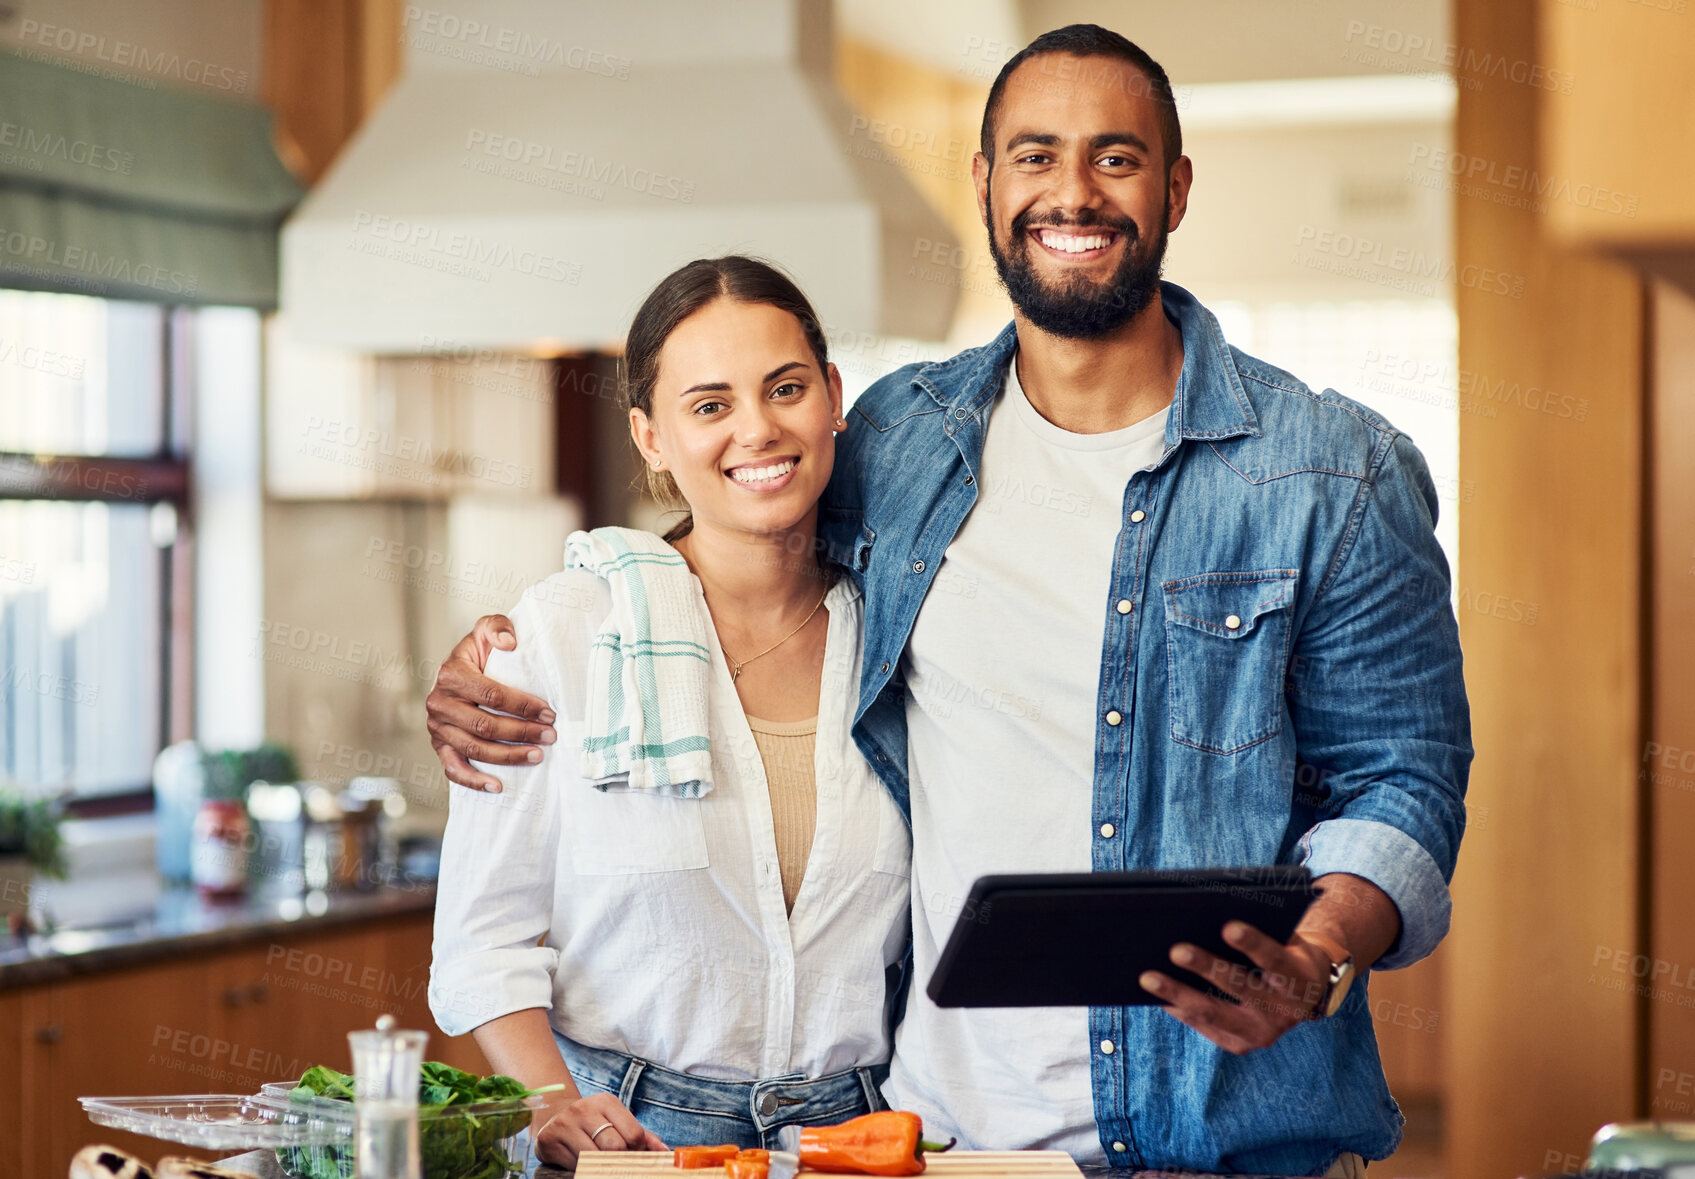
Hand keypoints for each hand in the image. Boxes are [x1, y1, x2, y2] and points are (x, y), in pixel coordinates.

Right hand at [425, 614, 557, 791]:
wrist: (457, 671)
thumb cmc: (478, 653)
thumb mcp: (487, 629)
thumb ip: (497, 627)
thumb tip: (510, 643)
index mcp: (451, 674)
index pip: (492, 695)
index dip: (523, 706)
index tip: (548, 712)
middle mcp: (439, 702)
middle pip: (485, 725)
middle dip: (522, 733)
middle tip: (550, 735)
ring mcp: (437, 728)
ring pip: (475, 749)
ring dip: (508, 756)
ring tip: (537, 755)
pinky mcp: (439, 746)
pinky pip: (454, 769)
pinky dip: (475, 781)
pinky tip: (498, 786)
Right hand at [533, 1093, 666, 1167]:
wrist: (556, 1116)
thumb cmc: (595, 1123)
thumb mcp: (618, 1122)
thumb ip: (644, 1136)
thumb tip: (666, 1153)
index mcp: (606, 1102)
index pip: (634, 1134)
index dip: (638, 1151)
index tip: (634, 1156)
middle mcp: (584, 1109)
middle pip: (615, 1148)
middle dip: (620, 1161)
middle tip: (617, 1164)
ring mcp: (565, 1124)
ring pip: (594, 1159)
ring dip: (601, 1167)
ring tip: (600, 1163)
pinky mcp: (549, 1139)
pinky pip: (574, 1165)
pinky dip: (583, 1169)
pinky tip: (581, 1162)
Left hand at [1139, 922, 1333, 1054]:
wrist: (1305, 992)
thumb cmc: (1284, 949)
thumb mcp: (1284, 937)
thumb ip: (1259, 928)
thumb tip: (1206, 912)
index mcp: (1300, 979)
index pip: (1275, 960)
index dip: (1253, 943)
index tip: (1227, 926)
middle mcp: (1286, 1012)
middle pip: (1240, 987)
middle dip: (1206, 967)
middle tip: (1175, 950)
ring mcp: (1263, 1033)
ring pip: (1214, 1012)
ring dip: (1178, 993)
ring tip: (1147, 977)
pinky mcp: (1240, 1045)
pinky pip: (1204, 1025)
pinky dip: (1178, 1007)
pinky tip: (1155, 993)